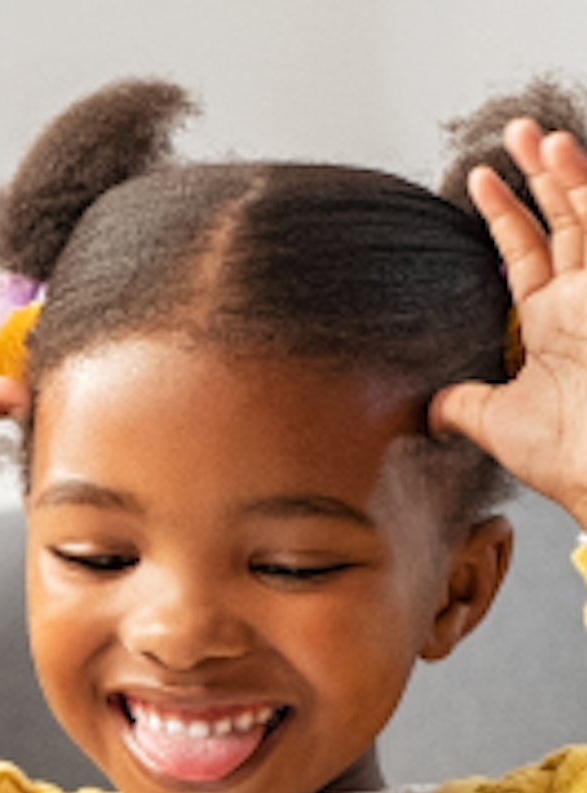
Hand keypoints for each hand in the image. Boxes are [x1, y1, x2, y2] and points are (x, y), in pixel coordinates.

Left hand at [436, 119, 586, 525]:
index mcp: (554, 324)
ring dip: (565, 172)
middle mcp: (584, 300)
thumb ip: (463, 406)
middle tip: (515, 131)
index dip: (504, 215)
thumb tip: (426, 408)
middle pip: (562, 219)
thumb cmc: (569, 455)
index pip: (526, 253)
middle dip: (537, 174)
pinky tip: (568, 156)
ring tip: (537, 133)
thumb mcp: (497, 423)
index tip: (478, 180)